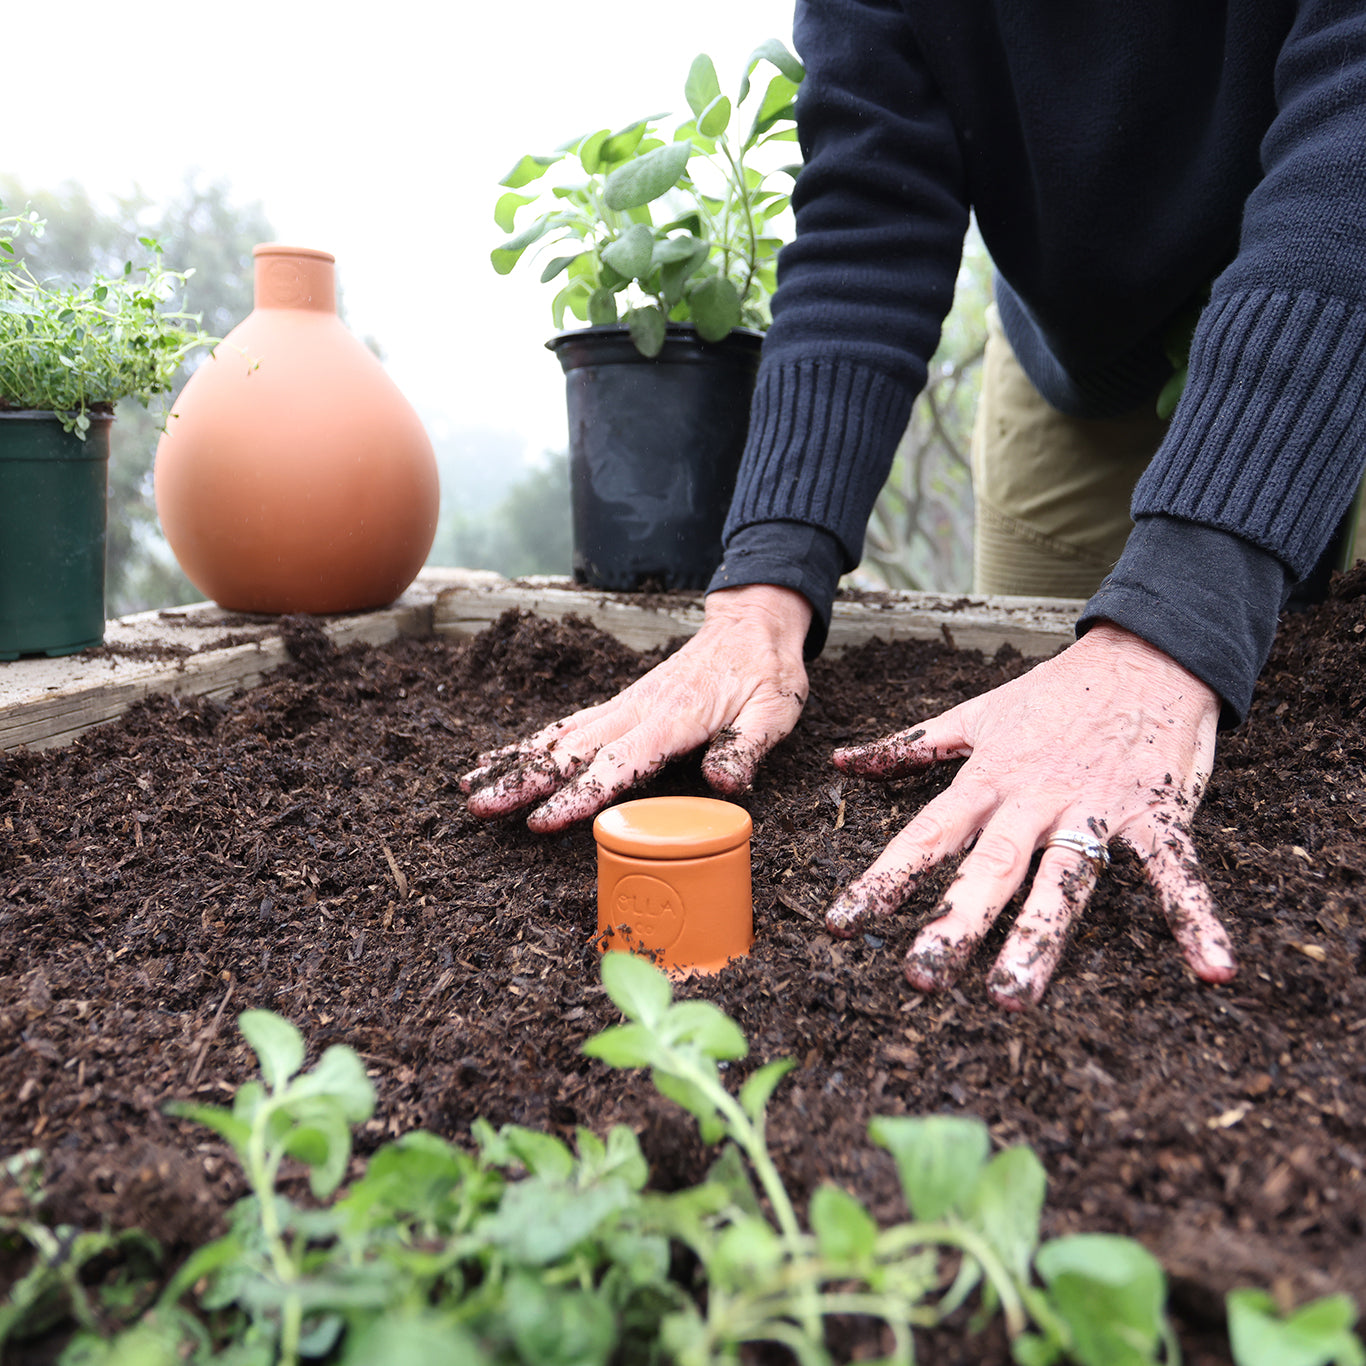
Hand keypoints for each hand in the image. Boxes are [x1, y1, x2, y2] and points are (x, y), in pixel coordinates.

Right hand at [460, 584, 811, 829]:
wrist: (752, 627)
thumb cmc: (766, 673)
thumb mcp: (775, 712)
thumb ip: (747, 747)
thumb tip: (724, 783)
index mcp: (672, 720)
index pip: (618, 764)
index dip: (579, 795)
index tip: (541, 820)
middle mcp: (636, 711)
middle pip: (569, 752)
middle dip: (522, 783)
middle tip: (479, 808)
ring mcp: (622, 707)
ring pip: (556, 738)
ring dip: (512, 763)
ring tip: (468, 788)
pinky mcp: (619, 707)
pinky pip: (565, 726)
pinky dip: (527, 743)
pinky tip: (498, 759)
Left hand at [824, 621, 1235, 1008]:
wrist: (1148, 652)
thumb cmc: (1056, 693)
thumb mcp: (976, 714)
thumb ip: (910, 747)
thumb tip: (841, 761)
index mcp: (990, 779)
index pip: (927, 834)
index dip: (883, 878)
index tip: (841, 925)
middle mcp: (1036, 798)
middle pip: (990, 866)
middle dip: (954, 921)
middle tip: (919, 977)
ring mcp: (1099, 806)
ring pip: (1065, 878)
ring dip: (1039, 938)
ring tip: (1011, 999)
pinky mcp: (1160, 812)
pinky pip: (1176, 869)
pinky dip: (1195, 914)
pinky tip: (1211, 968)